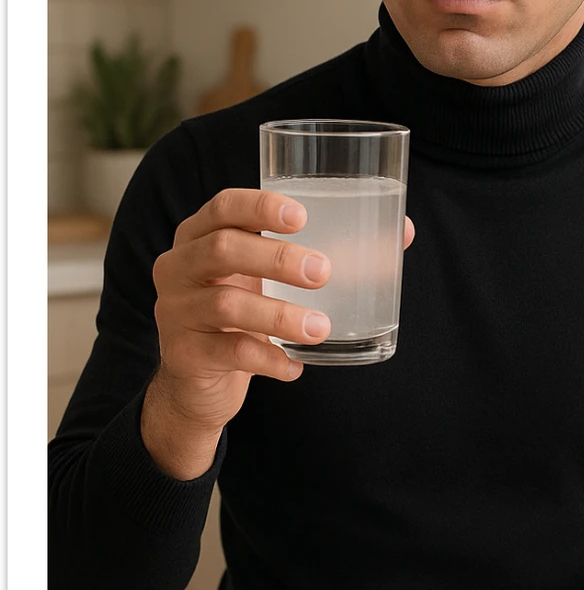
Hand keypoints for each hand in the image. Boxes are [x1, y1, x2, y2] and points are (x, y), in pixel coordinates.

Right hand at [142, 187, 413, 477]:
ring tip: (321, 327)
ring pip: (225, 304)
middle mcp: (178, 267)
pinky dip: (268, 358)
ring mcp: (175, 311)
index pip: (223, 207)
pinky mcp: (183, 355)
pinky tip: (295, 366)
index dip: (259, 206)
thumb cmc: (245, 312)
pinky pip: (228, 353)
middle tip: (324, 272)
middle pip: (222, 249)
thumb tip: (402, 232)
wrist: (197, 383)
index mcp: (200, 236)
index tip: (302, 216)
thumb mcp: (270, 279)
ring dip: (280, 315)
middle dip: (277, 258)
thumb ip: (326, 252)